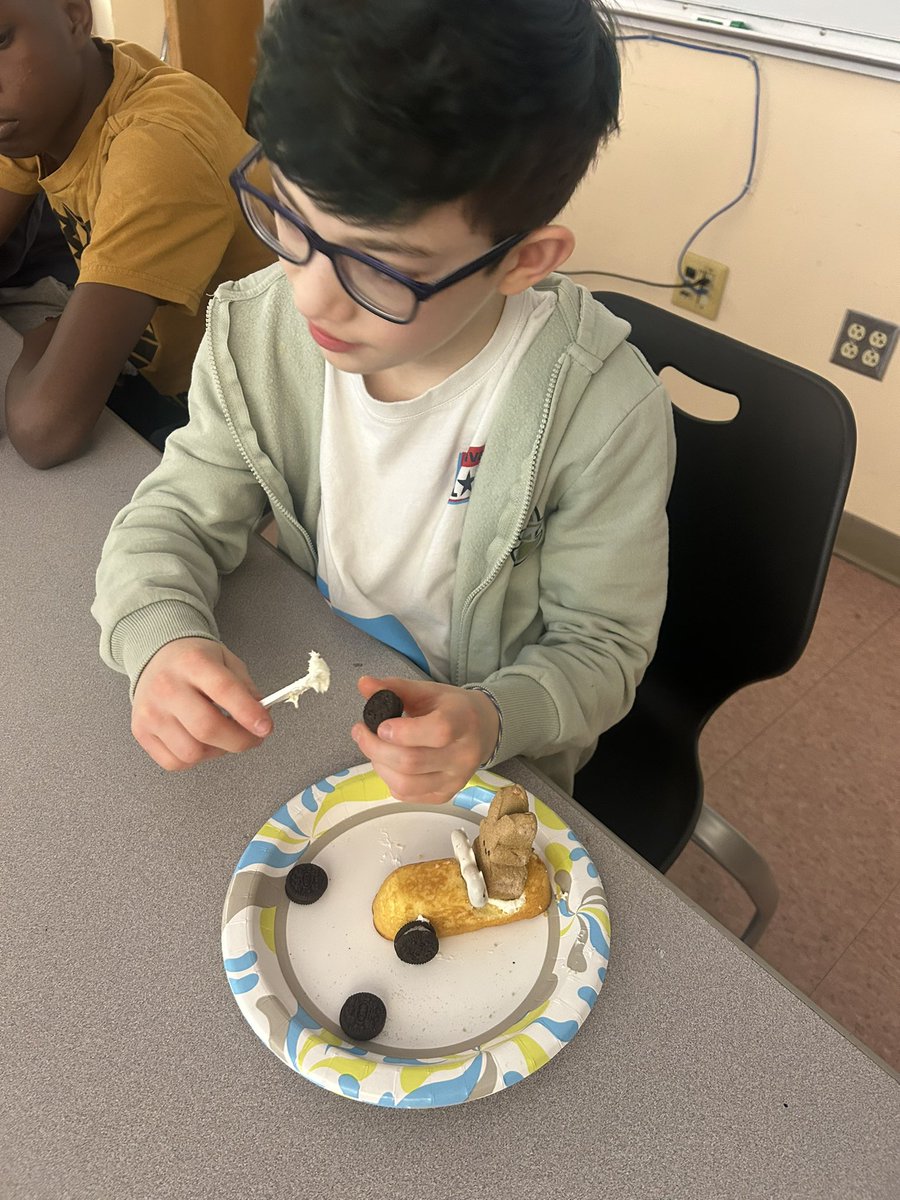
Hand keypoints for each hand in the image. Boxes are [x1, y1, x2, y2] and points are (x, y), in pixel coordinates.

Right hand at [131, 638, 272, 769]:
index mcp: (193, 662)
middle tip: (253, 738)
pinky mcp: (141, 732)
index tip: (265, 727)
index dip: (249, 713)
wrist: (156, 657)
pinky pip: (174, 762)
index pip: (224, 690)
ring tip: (224, 738)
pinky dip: (195, 760)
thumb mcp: (226, 661)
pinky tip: (202, 743)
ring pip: (191, 752)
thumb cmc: (194, 661)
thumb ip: (246, 688)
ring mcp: (151, 712)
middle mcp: (167, 687)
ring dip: (217, 752)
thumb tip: (261, 719)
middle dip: (239, 741)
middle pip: (207, 727)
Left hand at [351, 676, 499, 804]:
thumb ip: (394, 687)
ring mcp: (455, 780)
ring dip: (379, 766)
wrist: (483, 731)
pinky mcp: (445, 796)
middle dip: (376, 748)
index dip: (403, 732)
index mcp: (463, 721)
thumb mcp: (428, 691)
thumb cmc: (452, 708)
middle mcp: (463, 755)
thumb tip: (363, 683)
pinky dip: (389, 780)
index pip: (438, 731)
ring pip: (406, 784)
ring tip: (373, 748)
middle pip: (412, 762)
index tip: (381, 725)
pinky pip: (407, 795)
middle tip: (360, 732)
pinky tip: (387, 764)